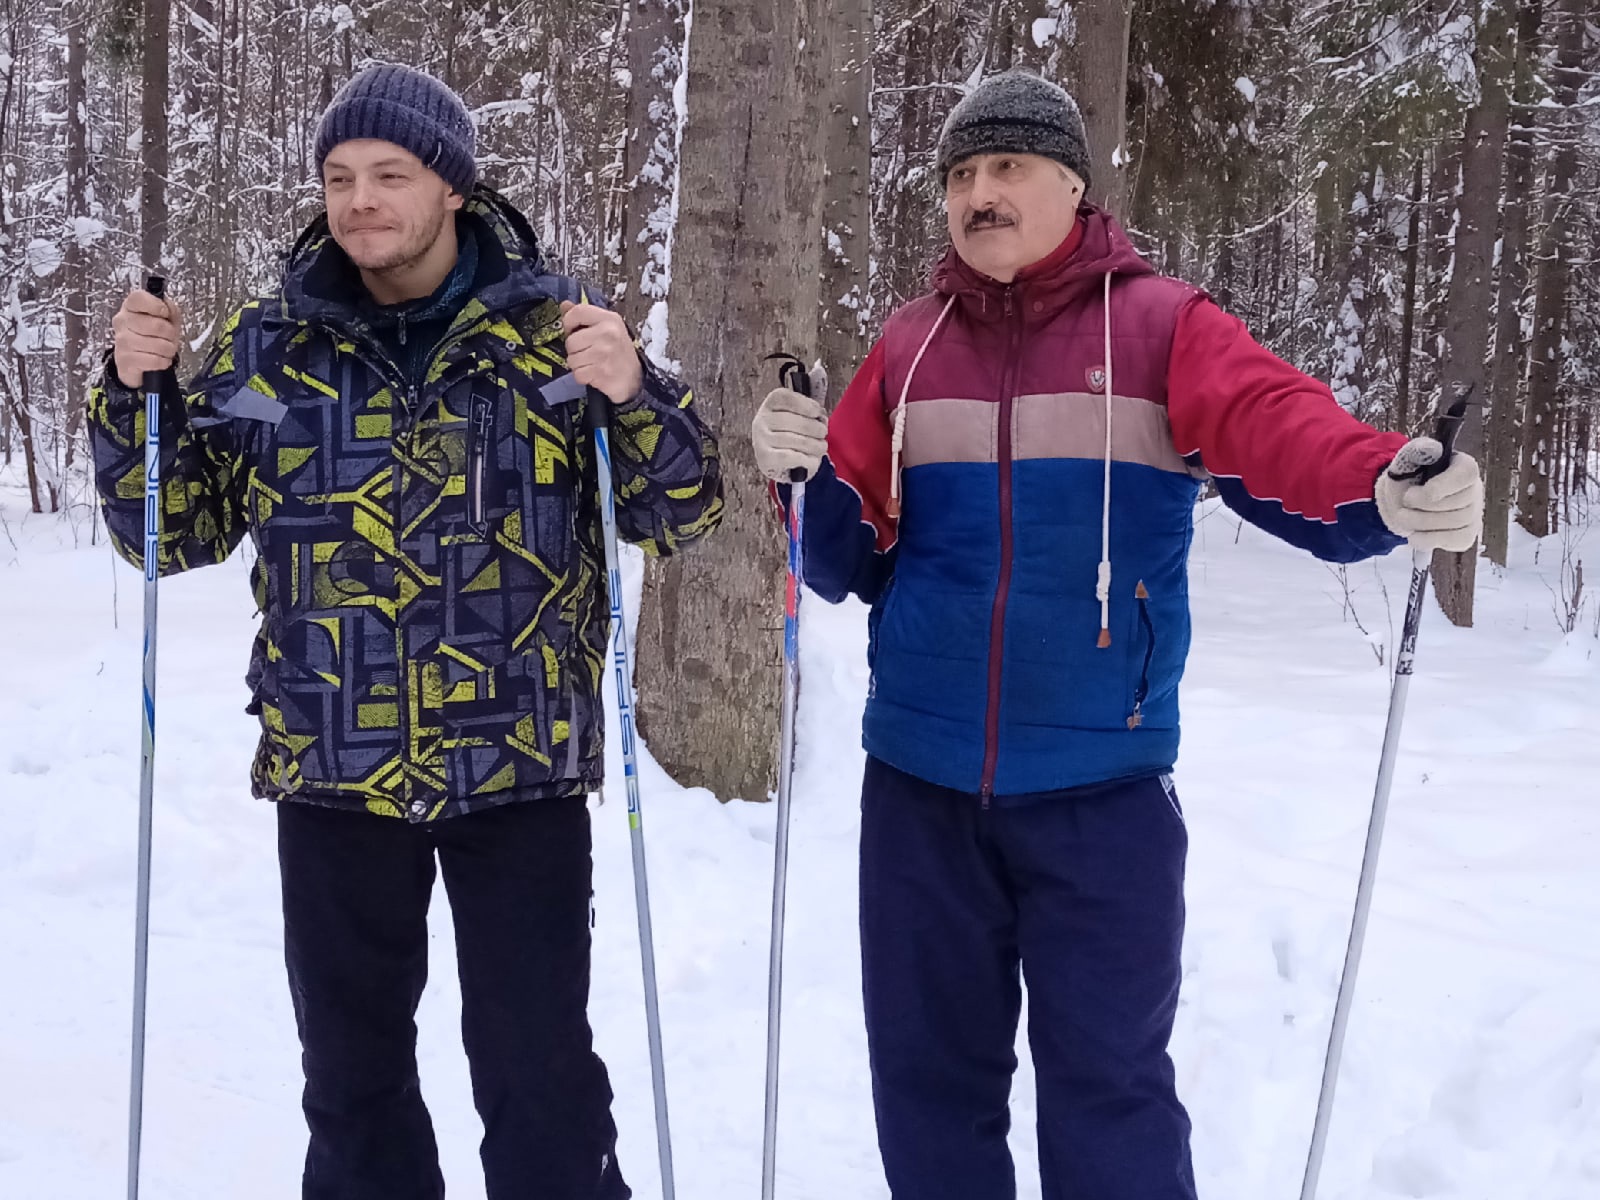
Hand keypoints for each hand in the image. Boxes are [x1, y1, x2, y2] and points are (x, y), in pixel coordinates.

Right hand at [112, 288, 182, 388]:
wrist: (142, 363)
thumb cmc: (154, 337)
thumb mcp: (167, 319)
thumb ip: (170, 309)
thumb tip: (167, 306)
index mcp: (131, 307)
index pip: (138, 298)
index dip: (156, 305)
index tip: (164, 313)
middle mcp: (122, 322)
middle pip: (156, 325)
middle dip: (170, 334)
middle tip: (168, 337)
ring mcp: (121, 341)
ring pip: (158, 345)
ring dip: (168, 350)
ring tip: (163, 349)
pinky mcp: (125, 360)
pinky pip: (154, 360)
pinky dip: (163, 362)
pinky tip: (159, 359)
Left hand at [560, 301, 642, 404]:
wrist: (634, 378)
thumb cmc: (618, 352)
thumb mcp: (606, 327)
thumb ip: (584, 316)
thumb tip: (565, 305)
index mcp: (609, 319)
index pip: (577, 312)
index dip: (569, 323)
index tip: (574, 331)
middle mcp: (608, 333)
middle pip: (570, 341)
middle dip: (575, 350)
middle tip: (589, 352)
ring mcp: (604, 353)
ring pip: (572, 359)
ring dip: (578, 365)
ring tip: (592, 364)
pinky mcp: (602, 372)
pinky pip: (578, 374)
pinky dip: (583, 377)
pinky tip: (595, 374)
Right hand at [752, 387, 826, 481]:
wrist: (775, 461)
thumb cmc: (790, 434)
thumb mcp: (795, 415)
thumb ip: (807, 403)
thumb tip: (820, 381)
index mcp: (770, 404)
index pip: (784, 397)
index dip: (804, 404)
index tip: (818, 412)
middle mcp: (762, 420)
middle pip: (793, 422)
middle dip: (815, 428)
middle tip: (823, 433)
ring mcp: (762, 440)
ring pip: (796, 441)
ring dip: (815, 446)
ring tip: (822, 447)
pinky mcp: (765, 458)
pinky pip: (792, 457)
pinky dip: (807, 459)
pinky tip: (812, 459)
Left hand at [1374, 437, 1484, 552]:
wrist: (1401, 501)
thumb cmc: (1408, 478)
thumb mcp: (1407, 461)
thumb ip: (1416, 452)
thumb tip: (1430, 447)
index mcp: (1463, 466)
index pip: (1466, 475)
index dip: (1440, 488)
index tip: (1411, 496)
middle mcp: (1475, 489)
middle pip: (1459, 504)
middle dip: (1423, 510)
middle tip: (1402, 507)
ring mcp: (1473, 513)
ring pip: (1455, 524)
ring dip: (1422, 524)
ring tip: (1403, 518)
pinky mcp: (1466, 533)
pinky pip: (1455, 541)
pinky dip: (1431, 540)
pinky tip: (1414, 536)